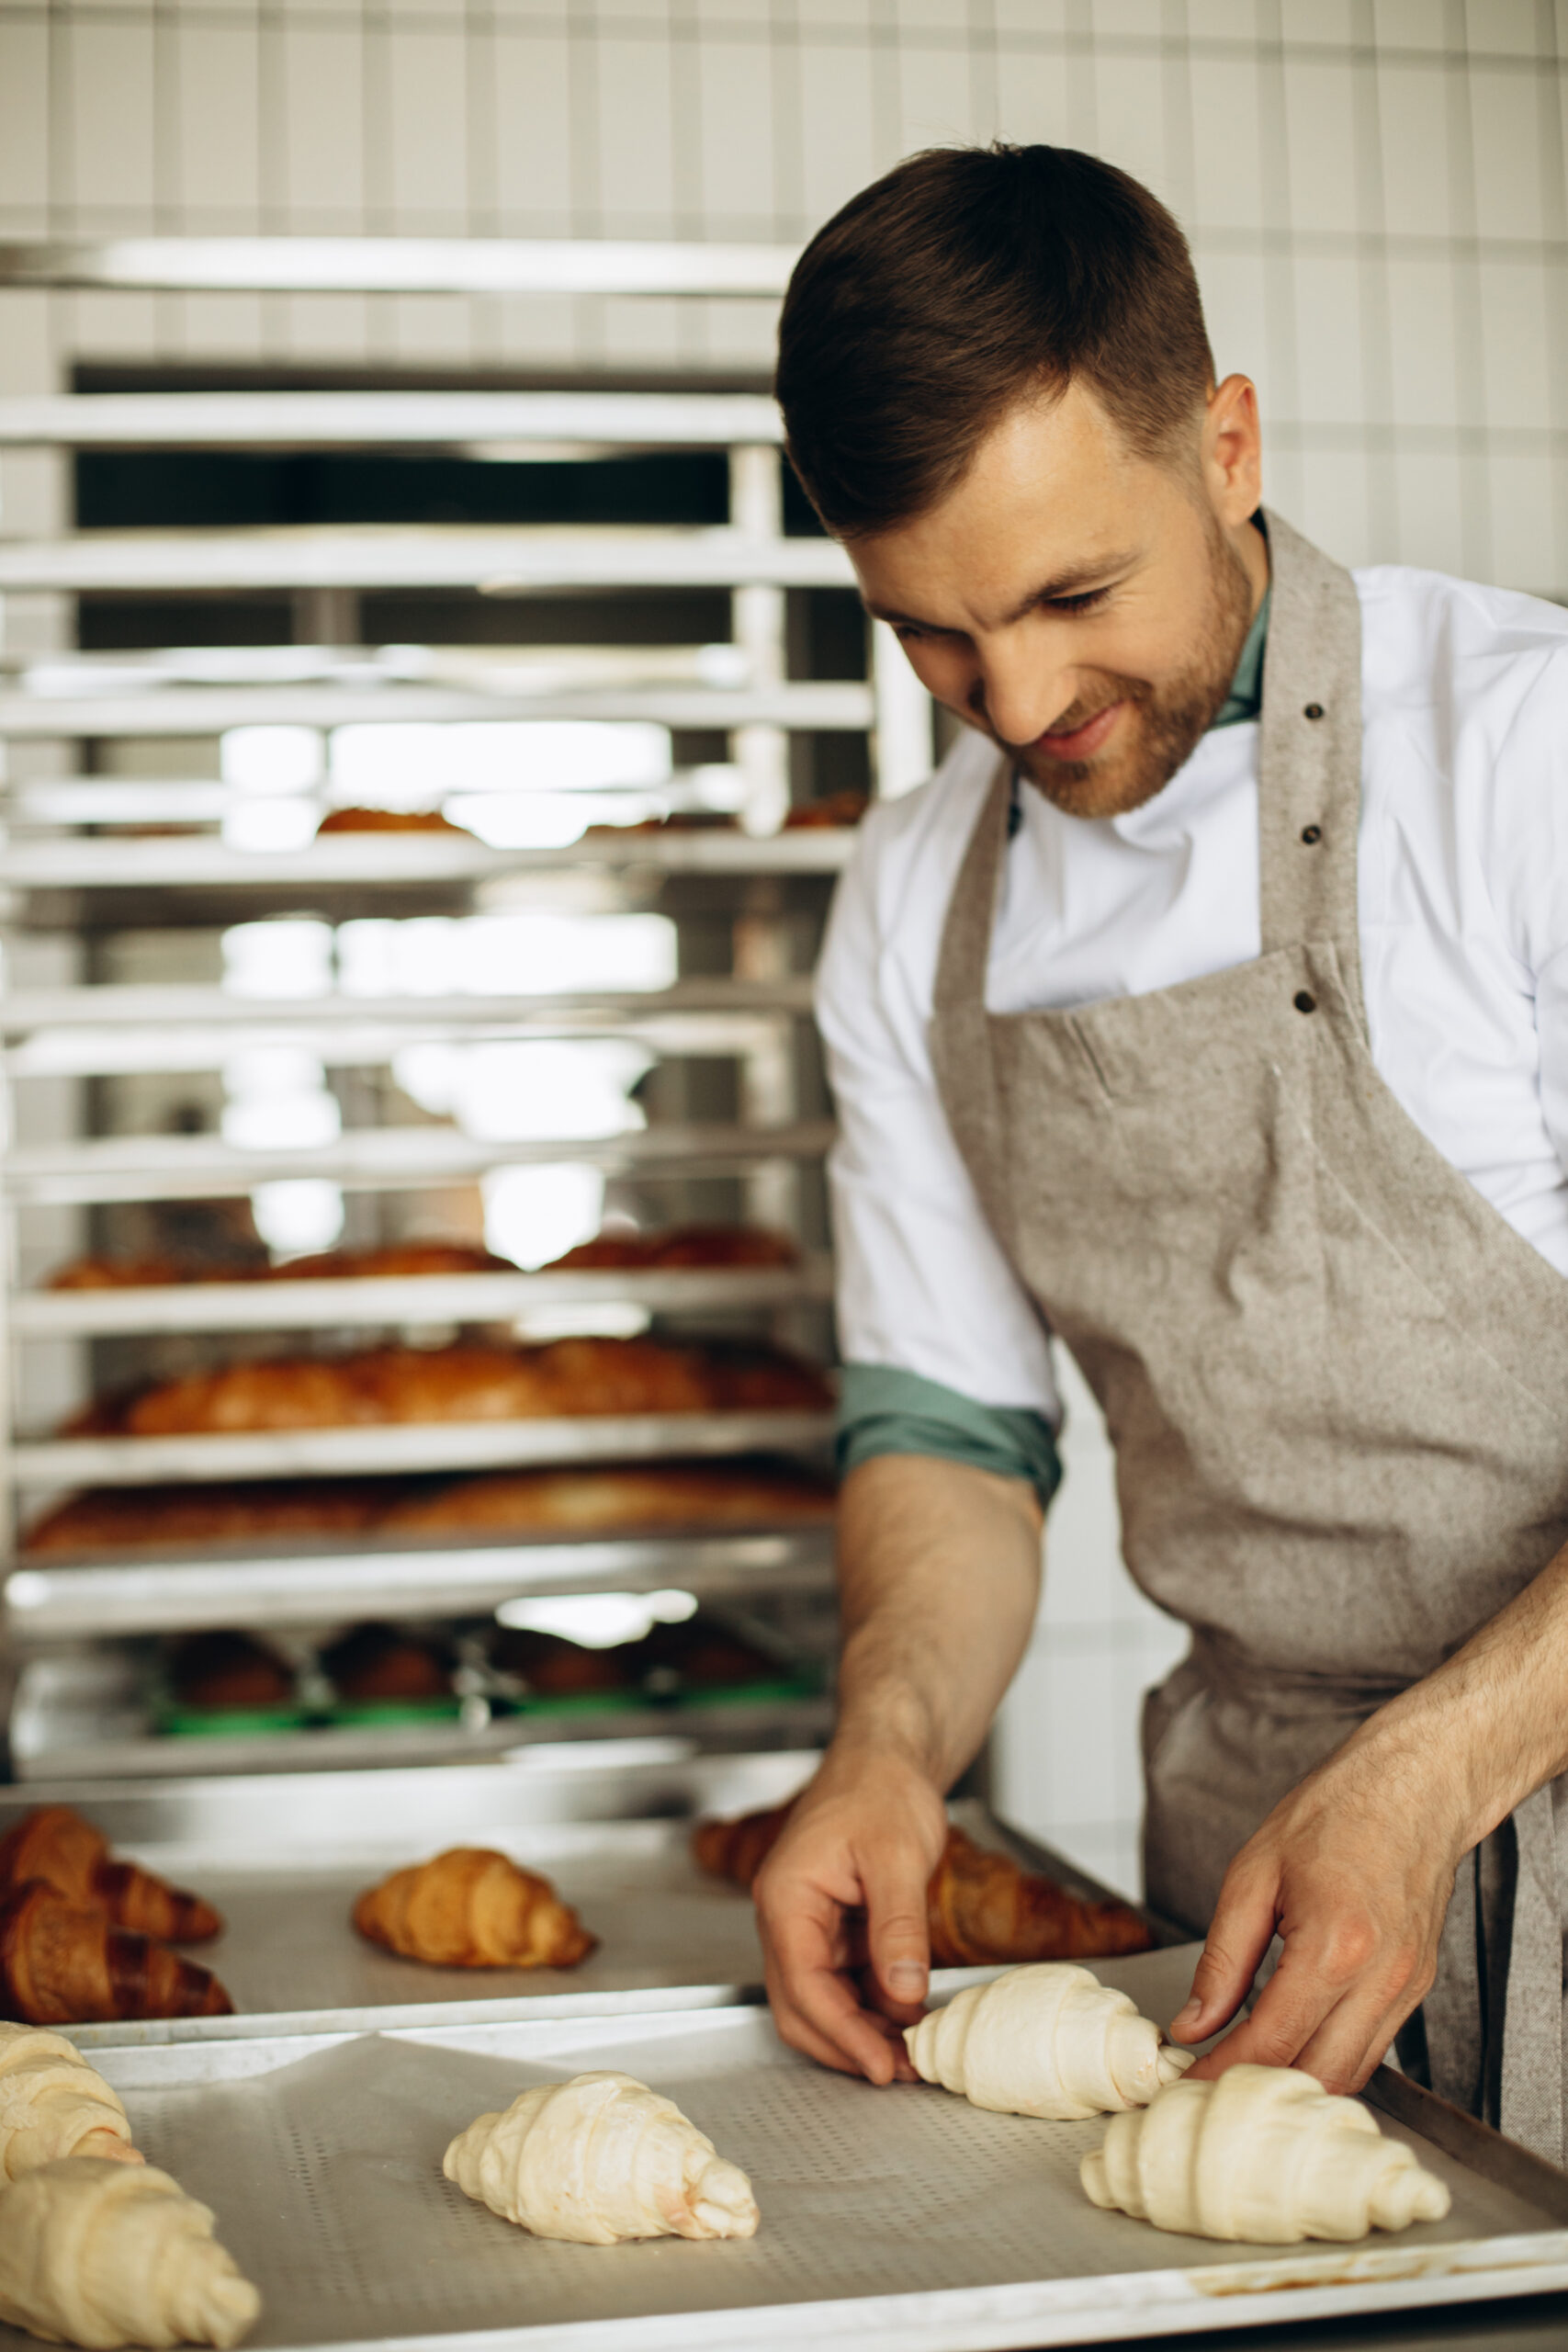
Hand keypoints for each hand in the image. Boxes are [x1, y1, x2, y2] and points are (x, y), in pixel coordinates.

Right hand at [753, 1747, 948, 2083]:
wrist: (886, 1756)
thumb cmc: (882, 1789)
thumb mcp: (897, 1856)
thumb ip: (897, 1927)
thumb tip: (904, 1993)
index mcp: (786, 1898)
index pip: (804, 1987)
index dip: (844, 2035)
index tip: (883, 2067)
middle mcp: (786, 1916)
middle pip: (801, 2006)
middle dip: (848, 2046)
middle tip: (902, 2071)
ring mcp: (807, 1924)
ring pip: (821, 1999)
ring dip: (861, 2031)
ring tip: (911, 2052)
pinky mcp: (832, 1926)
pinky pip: (842, 1980)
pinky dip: (870, 2006)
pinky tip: (907, 2018)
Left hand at [1167, 1722, 1467, 2094]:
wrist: (1414, 1787)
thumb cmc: (1337, 1813)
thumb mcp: (1254, 1873)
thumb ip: (1222, 1958)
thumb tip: (1193, 2023)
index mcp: (1336, 1947)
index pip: (1272, 2042)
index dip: (1222, 2072)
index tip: (1185, 2084)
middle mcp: (1381, 1979)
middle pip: (1315, 2076)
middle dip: (1258, 2092)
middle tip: (1207, 2088)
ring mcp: (1407, 1988)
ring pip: (1349, 2074)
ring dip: (1296, 2084)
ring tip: (1241, 2073)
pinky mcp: (1418, 1988)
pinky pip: (1371, 2048)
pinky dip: (1328, 2058)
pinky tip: (1291, 2046)